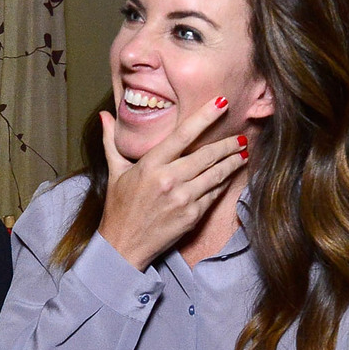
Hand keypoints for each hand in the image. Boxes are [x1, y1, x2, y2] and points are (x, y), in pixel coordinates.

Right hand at [96, 95, 249, 270]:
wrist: (124, 246)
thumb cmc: (119, 208)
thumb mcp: (115, 173)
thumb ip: (111, 141)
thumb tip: (105, 115)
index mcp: (150, 165)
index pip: (183, 134)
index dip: (205, 117)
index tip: (221, 103)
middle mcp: (169, 180)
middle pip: (207, 155)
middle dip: (228, 144)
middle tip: (241, 136)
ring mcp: (183, 199)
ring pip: (216, 174)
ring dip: (233, 162)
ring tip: (243, 153)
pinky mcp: (192, 215)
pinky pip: (214, 194)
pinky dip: (223, 182)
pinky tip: (230, 175)